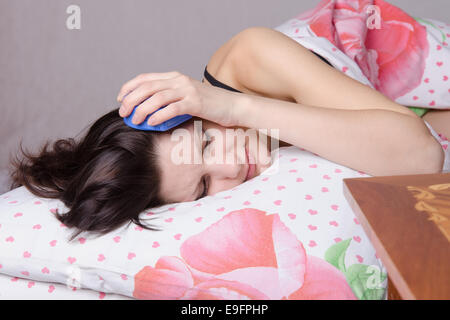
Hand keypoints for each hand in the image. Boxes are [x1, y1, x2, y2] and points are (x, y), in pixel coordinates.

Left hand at [117, 71, 241, 126]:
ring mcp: (187, 90)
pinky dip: (158, 116)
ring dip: (142, 109)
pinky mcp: (195, 103)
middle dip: (131, 100)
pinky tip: (150, 123)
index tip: (120, 99)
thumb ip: (170, 99)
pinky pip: (172, 108)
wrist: (233, 106)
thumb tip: (147, 112)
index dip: (130, 87)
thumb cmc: (209, 106)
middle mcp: (179, 80)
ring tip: (134, 120)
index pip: (145, 78)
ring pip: (157, 97)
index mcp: (175, 76)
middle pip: (147, 87)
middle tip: (123, 113)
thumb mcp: (186, 97)